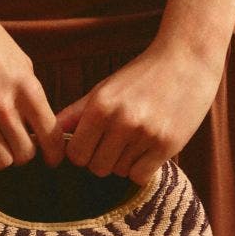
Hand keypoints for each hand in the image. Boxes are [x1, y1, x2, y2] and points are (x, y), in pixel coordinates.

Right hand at [0, 0, 58, 172]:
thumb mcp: (20, 61)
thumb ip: (29, 94)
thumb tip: (36, 123)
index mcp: (27, 87)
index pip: (50, 134)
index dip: (54, 153)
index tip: (52, 158)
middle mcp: (4, 104)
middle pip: (25, 154)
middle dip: (24, 154)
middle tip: (16, 145)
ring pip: (1, 160)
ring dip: (1, 158)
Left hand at [45, 30, 228, 183]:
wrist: (186, 59)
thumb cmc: (141, 75)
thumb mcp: (104, 88)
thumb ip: (76, 114)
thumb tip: (47, 135)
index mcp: (100, 106)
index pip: (75, 154)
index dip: (83, 152)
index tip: (93, 144)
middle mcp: (120, 121)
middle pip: (97, 168)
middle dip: (103, 159)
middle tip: (117, 142)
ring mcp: (145, 134)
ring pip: (120, 172)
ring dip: (125, 162)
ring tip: (137, 138)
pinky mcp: (167, 144)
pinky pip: (141, 175)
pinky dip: (142, 168)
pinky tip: (149, 148)